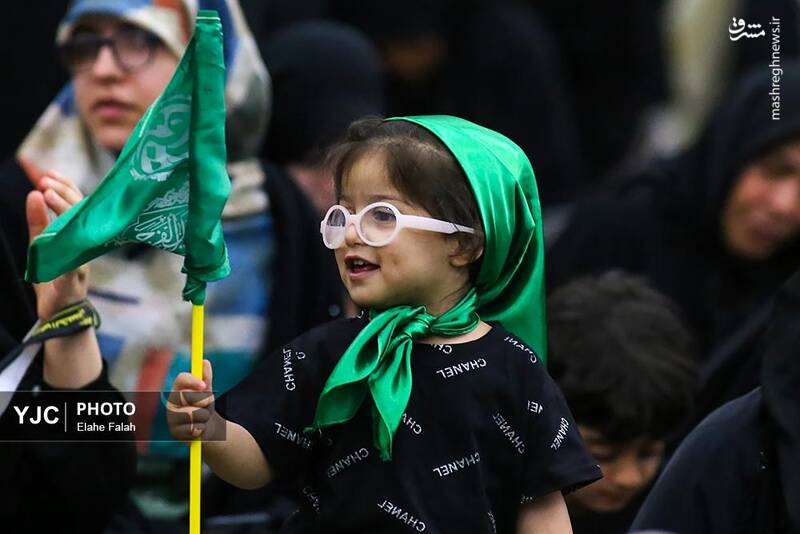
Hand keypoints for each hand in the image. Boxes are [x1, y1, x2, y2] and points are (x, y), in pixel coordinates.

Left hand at [27, 170, 86, 320]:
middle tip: (46, 181)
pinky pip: (73, 263)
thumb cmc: (54, 277)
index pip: (79, 206)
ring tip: (47, 194)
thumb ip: (38, 222)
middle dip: (65, 194)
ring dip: (65, 211)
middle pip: (83, 215)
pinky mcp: (73, 280)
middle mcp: (86, 246)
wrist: (61, 312)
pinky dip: (67, 246)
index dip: (66, 187)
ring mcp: (82, 262)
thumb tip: (34, 193)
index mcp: (79, 236)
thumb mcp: (41, 246)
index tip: (50, 173)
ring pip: (80, 232)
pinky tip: (59, 232)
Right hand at [167, 359, 219, 442]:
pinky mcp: (175, 433)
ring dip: (204, 416)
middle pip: (188, 396)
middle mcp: (171, 402)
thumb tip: (204, 362)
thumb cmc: (204, 406)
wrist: (205, 427)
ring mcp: (171, 418)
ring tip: (202, 418)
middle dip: (203, 401)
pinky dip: (201, 428)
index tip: (204, 385)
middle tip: (206, 404)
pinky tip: (198, 429)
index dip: (192, 381)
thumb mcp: (207, 392)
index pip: (181, 379)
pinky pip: (194, 428)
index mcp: (178, 389)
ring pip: (193, 414)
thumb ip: (206, 377)